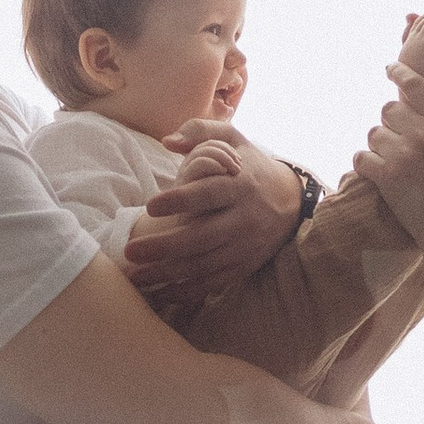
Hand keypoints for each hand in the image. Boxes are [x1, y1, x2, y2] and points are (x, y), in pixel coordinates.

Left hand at [122, 136, 303, 310]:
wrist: (292, 200)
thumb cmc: (250, 165)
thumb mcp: (232, 138)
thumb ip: (199, 131)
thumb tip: (167, 141)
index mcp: (239, 184)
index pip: (209, 194)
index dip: (180, 201)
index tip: (150, 206)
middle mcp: (244, 218)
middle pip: (202, 237)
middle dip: (165, 247)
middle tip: (130, 251)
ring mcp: (244, 246)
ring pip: (204, 265)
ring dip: (168, 274)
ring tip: (135, 276)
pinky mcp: (244, 266)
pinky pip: (213, 283)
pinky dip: (186, 291)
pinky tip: (159, 293)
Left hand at [353, 54, 423, 247]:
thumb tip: (422, 107)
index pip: (417, 85)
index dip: (399, 73)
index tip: (389, 68)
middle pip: (388, 109)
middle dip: (390, 124)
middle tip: (399, 144)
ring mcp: (405, 153)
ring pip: (374, 134)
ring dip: (379, 148)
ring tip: (395, 167)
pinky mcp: (387, 175)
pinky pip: (362, 157)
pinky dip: (366, 166)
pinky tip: (379, 176)